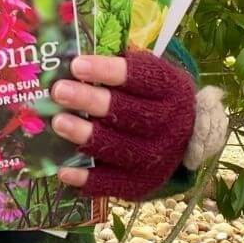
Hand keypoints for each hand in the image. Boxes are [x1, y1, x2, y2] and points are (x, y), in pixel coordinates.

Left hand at [49, 50, 196, 199]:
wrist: (185, 134)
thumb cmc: (148, 93)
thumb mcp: (142, 71)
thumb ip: (112, 64)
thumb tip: (68, 58)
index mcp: (168, 87)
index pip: (139, 77)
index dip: (107, 71)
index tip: (76, 66)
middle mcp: (170, 123)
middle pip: (129, 114)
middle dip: (91, 102)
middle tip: (59, 92)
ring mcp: (159, 157)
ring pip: (122, 149)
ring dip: (87, 136)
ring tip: (58, 123)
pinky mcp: (144, 183)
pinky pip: (115, 184)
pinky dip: (88, 179)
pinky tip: (63, 170)